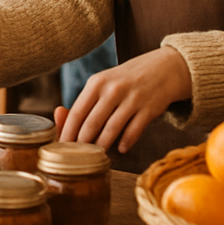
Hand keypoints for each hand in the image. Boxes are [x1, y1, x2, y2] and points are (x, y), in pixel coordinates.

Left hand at [55, 46, 192, 153]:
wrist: (161, 69)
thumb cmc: (124, 80)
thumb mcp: (103, 83)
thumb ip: (86, 102)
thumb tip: (64, 123)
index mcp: (96, 83)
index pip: (77, 112)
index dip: (68, 132)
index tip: (62, 146)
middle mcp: (112, 90)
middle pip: (91, 123)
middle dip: (82, 143)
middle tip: (78, 156)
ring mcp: (131, 99)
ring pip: (111, 129)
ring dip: (103, 145)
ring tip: (97, 155)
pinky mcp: (149, 109)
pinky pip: (133, 131)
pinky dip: (125, 142)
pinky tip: (121, 149)